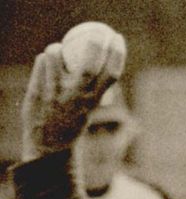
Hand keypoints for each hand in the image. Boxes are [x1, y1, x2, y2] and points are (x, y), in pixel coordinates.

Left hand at [21, 41, 124, 160]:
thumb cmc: (71, 123)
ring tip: (58, 54)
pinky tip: (46, 69)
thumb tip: (98, 58)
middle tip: (94, 34)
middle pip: (89, 62)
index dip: (117, 52)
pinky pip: (41, 61)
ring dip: (57, 48)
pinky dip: (44, 61)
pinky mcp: (38, 90)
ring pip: (55, 52)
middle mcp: (77, 96)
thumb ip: (92, 87)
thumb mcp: (88, 108)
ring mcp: (56, 92)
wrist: (49, 146)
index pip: (111, 73)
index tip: (116, 38)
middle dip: (94, 43)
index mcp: (93, 101)